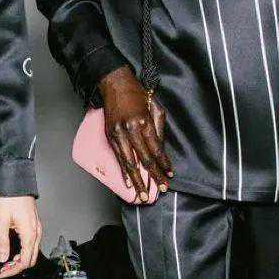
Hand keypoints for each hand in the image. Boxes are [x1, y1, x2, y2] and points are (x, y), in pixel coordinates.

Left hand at [0, 196, 41, 278]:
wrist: (16, 183)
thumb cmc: (9, 199)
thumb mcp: (1, 221)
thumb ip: (3, 242)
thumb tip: (3, 258)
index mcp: (30, 234)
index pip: (25, 261)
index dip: (13, 270)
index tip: (2, 273)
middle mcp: (36, 233)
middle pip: (31, 259)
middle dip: (17, 267)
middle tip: (3, 270)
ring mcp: (37, 228)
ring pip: (32, 252)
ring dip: (20, 260)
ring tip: (6, 262)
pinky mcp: (34, 224)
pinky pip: (32, 243)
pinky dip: (24, 251)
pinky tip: (14, 251)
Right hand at [97, 65, 171, 201]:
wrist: (114, 84)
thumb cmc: (137, 94)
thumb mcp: (155, 107)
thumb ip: (158, 129)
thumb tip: (160, 150)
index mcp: (144, 122)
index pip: (156, 150)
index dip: (163, 164)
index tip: (169, 175)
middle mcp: (130, 129)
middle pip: (143, 159)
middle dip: (153, 176)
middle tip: (161, 190)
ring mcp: (118, 134)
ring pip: (129, 162)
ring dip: (137, 180)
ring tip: (143, 194)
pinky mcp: (109, 135)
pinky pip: (117, 157)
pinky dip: (123, 171)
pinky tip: (128, 183)